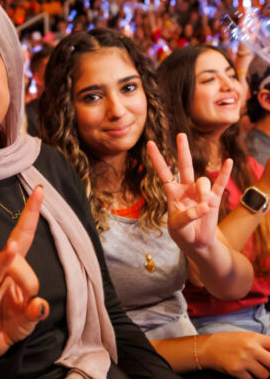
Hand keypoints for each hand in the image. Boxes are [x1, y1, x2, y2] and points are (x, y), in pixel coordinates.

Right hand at [0, 187, 49, 358]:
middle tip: (26, 245)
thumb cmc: (7, 326)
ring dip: (3, 261)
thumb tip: (38, 305)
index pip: (24, 241)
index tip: (40, 190)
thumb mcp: (26, 323)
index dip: (30, 216)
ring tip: (13, 249)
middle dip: (22, 249)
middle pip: (14, 258)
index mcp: (13, 274)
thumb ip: (33, 314)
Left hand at [148, 134, 230, 252]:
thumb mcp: (178, 226)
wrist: (197, 243)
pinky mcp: (214, 198)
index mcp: (172, 192)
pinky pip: (220, 183)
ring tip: (205, 207)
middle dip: (182, 150)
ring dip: (203, 192)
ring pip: (203, 181)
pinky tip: (229, 161)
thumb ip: (189, 215)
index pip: (163, 172)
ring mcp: (200, 192)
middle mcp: (186, 188)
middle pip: (184, 165)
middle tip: (180, 135)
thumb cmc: (182, 233)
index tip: (149, 143)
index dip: (157, 159)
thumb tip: (204, 205)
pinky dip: (224, 173)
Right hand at [198, 331, 269, 378]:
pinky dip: (246, 378)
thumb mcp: (245, 337)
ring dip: (258, 373)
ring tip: (249, 367)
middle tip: (263, 365)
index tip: (268, 358)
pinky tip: (239, 370)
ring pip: (265, 375)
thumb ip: (261, 344)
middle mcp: (250, 348)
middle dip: (269, 366)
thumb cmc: (227, 342)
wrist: (206, 347)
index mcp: (254, 337)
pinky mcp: (236, 370)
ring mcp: (243, 360)